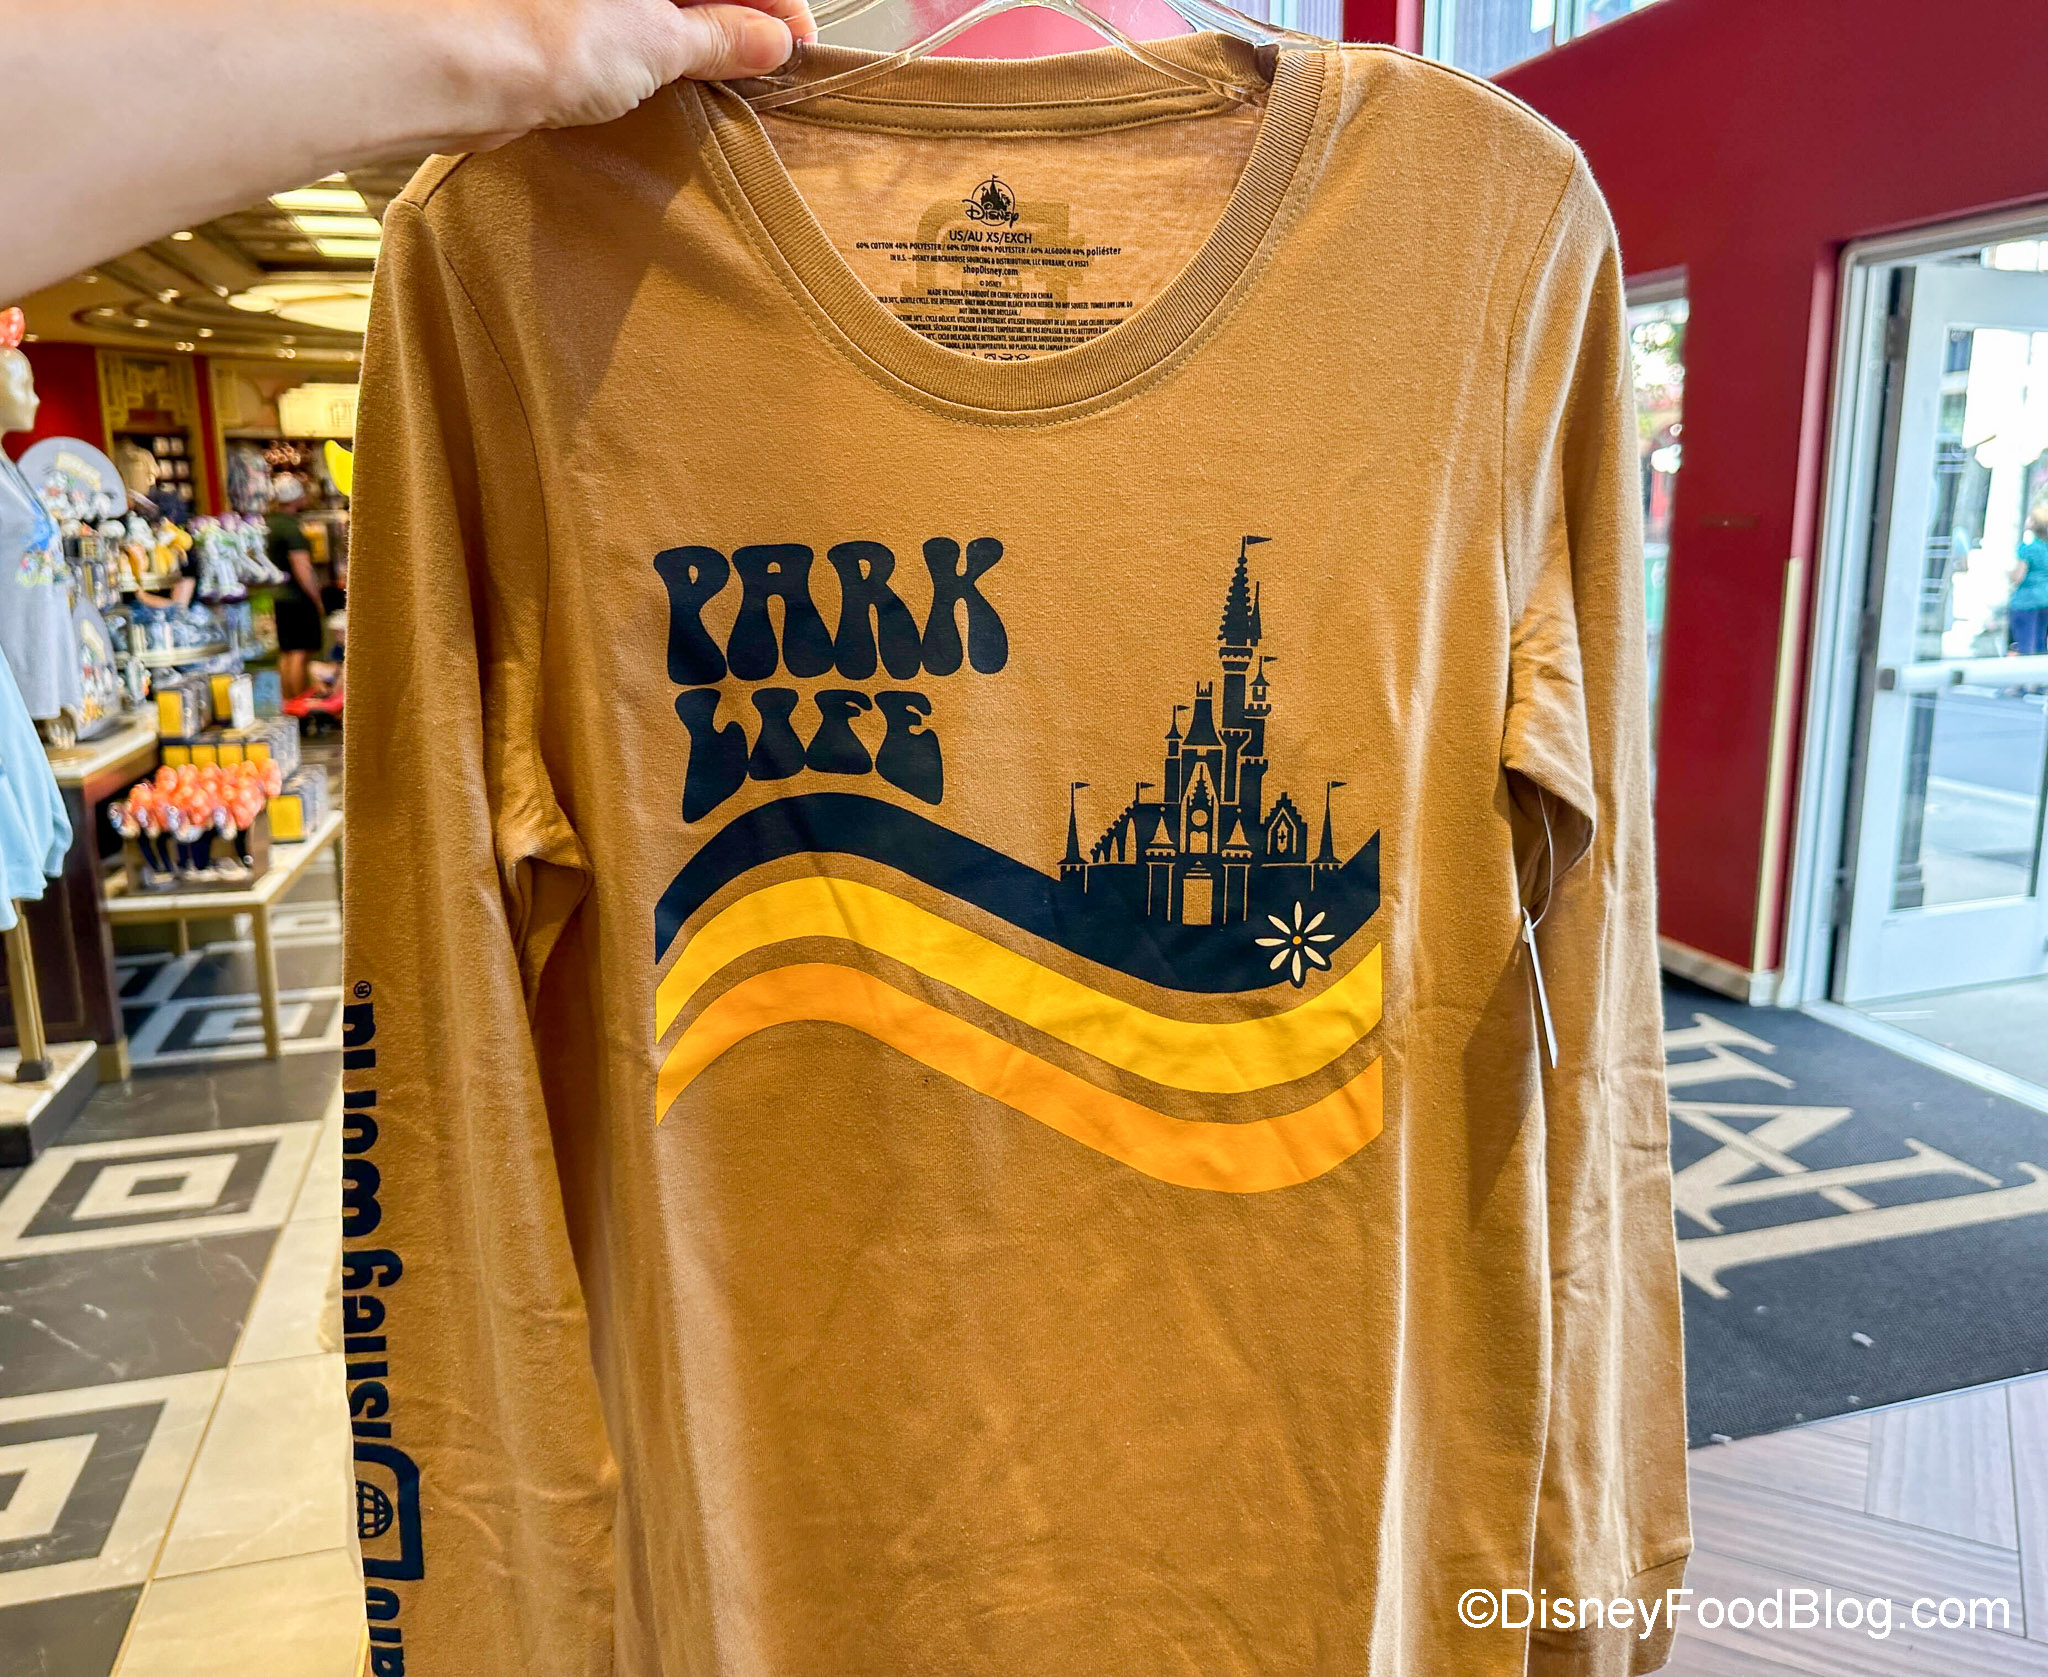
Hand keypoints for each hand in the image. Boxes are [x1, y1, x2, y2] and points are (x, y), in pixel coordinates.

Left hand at [439, 0, 819, 151]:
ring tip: (722, 84)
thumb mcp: (661, 40)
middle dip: (736, 21)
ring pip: (659, 10)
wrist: (457, 69)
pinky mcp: (556, 24)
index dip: (771, 4)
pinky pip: (622, 33)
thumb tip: (765, 39)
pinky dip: (652, 57)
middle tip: (764, 70)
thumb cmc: (547, 33)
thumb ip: (719, 38)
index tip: (795, 44)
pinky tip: (670, 88)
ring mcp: (584, 1)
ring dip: (695, 43)